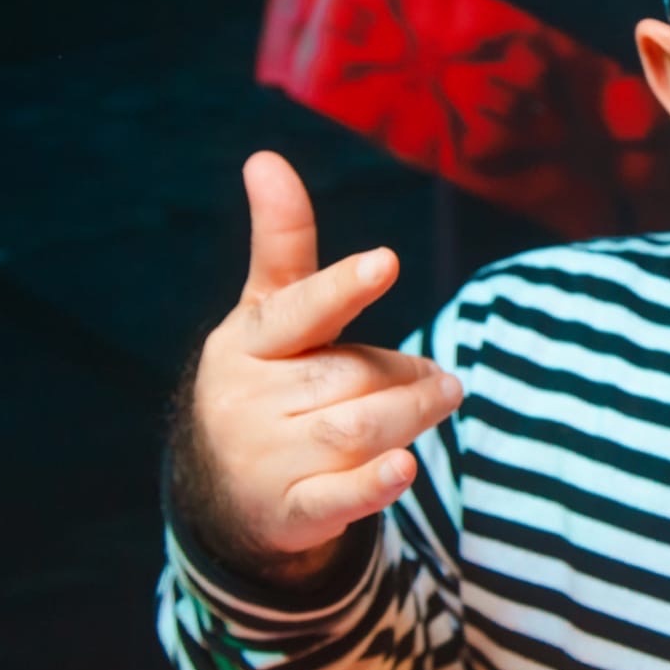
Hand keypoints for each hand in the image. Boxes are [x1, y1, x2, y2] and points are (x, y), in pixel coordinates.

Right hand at [182, 151, 462, 577]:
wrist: (228, 492)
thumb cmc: (268, 380)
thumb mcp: (270, 314)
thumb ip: (283, 244)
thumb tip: (266, 158)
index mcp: (248, 341)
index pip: (299, 310)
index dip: (343, 287)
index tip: (384, 262)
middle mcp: (249, 399)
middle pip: (353, 375)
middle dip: (407, 376)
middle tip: (439, 380)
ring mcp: (265, 458)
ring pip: (359, 427)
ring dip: (412, 415)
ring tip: (440, 402)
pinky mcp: (290, 511)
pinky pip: (337, 497)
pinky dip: (373, 484)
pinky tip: (404, 469)